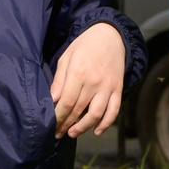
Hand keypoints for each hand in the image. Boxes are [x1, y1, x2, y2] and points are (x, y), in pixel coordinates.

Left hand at [51, 21, 126, 138]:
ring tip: (72, 133)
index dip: (58, 117)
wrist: (110, 35)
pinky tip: (96, 131)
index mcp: (78, 73)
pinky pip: (114, 110)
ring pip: (97, 114)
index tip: (51, 125)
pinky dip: (106, 123)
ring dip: (84, 127)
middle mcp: (94, 82)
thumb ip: (59, 80)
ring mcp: (108, 86)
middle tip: (57, 134)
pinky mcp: (118, 88)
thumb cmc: (84, 45)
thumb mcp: (67, 58)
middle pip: (79, 110)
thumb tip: (52, 100)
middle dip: (66, 124)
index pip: (67, 102)